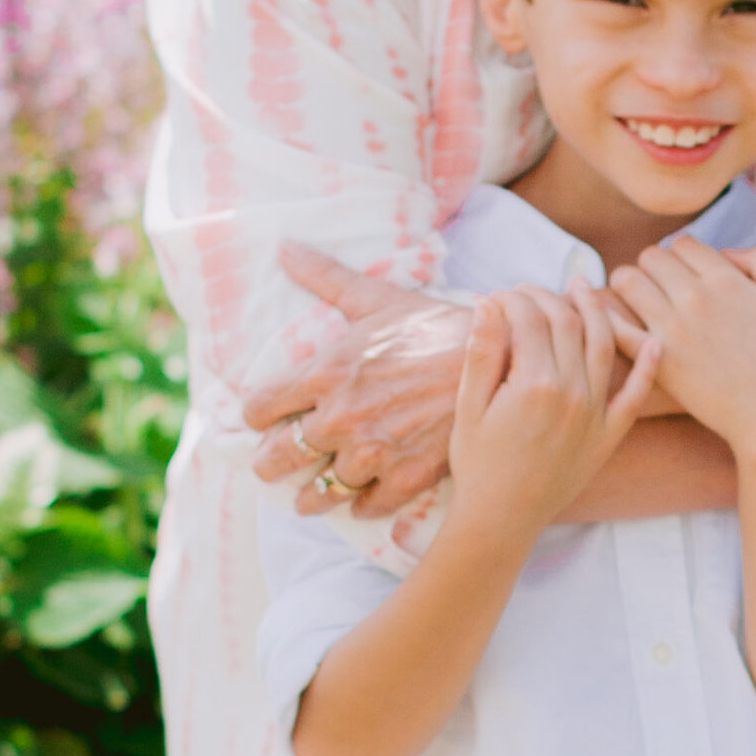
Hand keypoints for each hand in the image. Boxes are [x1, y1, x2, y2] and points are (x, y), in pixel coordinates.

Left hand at [242, 248, 471, 513]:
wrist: (497, 361)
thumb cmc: (436, 327)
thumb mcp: (377, 299)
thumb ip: (327, 277)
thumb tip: (285, 248)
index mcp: (326, 373)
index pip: (261, 408)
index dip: (258, 415)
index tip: (263, 419)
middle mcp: (340, 418)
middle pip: (278, 459)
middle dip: (270, 464)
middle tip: (272, 466)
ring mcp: (373, 452)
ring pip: (319, 493)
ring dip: (311, 498)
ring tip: (308, 500)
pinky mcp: (406, 478)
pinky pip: (366, 506)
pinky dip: (359, 507)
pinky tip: (359, 501)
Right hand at [448, 285, 661, 542]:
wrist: (502, 519)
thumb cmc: (478, 465)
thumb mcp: (470, 407)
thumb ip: (482, 353)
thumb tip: (489, 303)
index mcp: (534, 384)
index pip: (530, 319)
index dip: (514, 299)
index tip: (499, 297)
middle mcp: (572, 394)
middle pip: (567, 324)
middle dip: (547, 297)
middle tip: (529, 292)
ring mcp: (594, 414)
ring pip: (603, 346)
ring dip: (594, 310)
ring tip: (582, 288)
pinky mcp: (608, 435)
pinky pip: (635, 396)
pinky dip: (648, 367)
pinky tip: (655, 340)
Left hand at [608, 240, 755, 457]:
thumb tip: (728, 253)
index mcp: (726, 279)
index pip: (682, 244)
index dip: (682, 256)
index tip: (685, 276)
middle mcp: (695, 297)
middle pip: (650, 257)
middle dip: (654, 269)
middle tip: (659, 290)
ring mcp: (672, 328)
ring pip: (627, 280)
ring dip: (629, 287)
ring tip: (638, 304)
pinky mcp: (656, 360)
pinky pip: (614, 327)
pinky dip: (605, 318)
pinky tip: (611, 320)